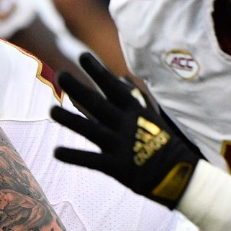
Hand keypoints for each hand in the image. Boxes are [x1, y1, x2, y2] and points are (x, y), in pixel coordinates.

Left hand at [50, 52, 201, 208]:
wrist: (179, 175)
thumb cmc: (161, 142)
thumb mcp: (151, 116)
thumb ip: (133, 96)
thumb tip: (121, 77)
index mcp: (134, 111)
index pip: (113, 87)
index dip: (98, 72)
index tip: (82, 55)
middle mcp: (125, 124)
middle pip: (97, 104)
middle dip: (78, 88)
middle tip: (60, 74)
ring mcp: (120, 145)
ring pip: (90, 129)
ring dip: (70, 120)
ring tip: (51, 110)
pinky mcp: (116, 166)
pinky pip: (91, 160)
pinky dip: (74, 156)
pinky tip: (56, 152)